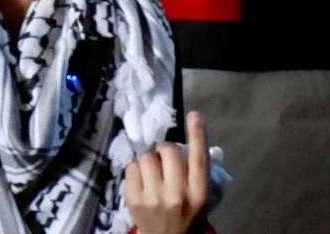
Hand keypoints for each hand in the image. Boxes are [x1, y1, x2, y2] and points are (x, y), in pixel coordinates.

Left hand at [126, 111, 208, 233]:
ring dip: (149, 160)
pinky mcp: (134, 200)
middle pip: (168, 151)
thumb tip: (193, 137)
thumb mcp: (199, 196)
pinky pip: (131, 167)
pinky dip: (135, 169)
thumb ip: (197, 171)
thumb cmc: (185, 214)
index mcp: (198, 193)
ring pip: (146, 157)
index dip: (197, 134)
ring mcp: (153, 198)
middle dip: (164, 148)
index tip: (194, 114)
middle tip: (164, 156)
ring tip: (152, 172)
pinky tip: (141, 181)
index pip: (199, 159)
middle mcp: (177, 195)